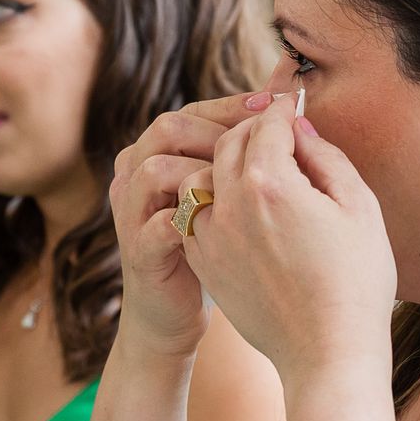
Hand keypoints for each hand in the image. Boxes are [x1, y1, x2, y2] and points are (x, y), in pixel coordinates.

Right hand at [108, 93, 258, 359]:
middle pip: (167, 128)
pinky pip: (157, 226)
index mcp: (158, 156)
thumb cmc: (209, 249)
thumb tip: (286, 115)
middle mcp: (136, 177)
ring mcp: (133, 215)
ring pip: (154, 170)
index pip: (191, 112)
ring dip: (203, 170)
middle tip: (263, 140)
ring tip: (247, 180)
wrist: (173, 314)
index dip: (231, 106)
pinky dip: (194, 220)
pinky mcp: (140, 254)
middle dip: (219, 130)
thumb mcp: (223, 196)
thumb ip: (240, 157)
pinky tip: (231, 222)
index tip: (274, 107)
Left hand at [177, 94, 394, 383]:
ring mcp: (210, 236)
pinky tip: (236, 208)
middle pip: (229, 143)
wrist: (328, 353)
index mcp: (271, 183)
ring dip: (224, 164)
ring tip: (253, 169)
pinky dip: (210, 201)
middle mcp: (230, 204)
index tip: (292, 106)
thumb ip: (326, 156)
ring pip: (202, 176)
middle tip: (275, 131)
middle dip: (252, 129)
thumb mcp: (360, 207)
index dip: (283, 109)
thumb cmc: (357, 282)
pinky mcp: (203, 263)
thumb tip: (298, 129)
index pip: (267, 123)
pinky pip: (193, 215)